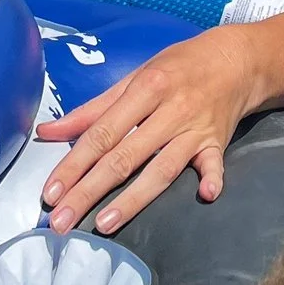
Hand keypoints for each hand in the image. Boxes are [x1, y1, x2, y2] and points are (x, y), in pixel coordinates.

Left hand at [36, 27, 262, 233]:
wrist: (236, 60)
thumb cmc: (178, 67)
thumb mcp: (134, 77)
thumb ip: (92, 109)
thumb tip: (47, 132)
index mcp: (144, 89)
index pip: (101, 133)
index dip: (74, 164)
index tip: (51, 192)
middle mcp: (168, 110)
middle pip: (124, 156)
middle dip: (90, 190)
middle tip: (62, 221)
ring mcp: (195, 128)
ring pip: (161, 168)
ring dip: (133, 198)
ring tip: (104, 225)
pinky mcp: (218, 142)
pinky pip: (214, 162)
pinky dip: (212, 177)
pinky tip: (205, 195)